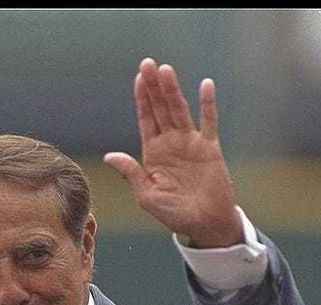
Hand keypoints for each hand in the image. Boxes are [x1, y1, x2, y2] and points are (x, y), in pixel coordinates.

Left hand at [104, 58, 240, 247]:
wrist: (204, 225)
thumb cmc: (173, 214)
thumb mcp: (146, 195)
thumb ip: (131, 173)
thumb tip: (110, 155)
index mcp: (153, 153)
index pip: (145, 119)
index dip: (142, 99)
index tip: (139, 78)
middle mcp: (171, 144)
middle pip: (160, 109)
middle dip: (154, 87)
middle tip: (148, 64)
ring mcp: (191, 144)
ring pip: (180, 111)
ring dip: (173, 91)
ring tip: (166, 70)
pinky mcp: (210, 149)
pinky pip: (209, 122)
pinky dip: (208, 105)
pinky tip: (205, 85)